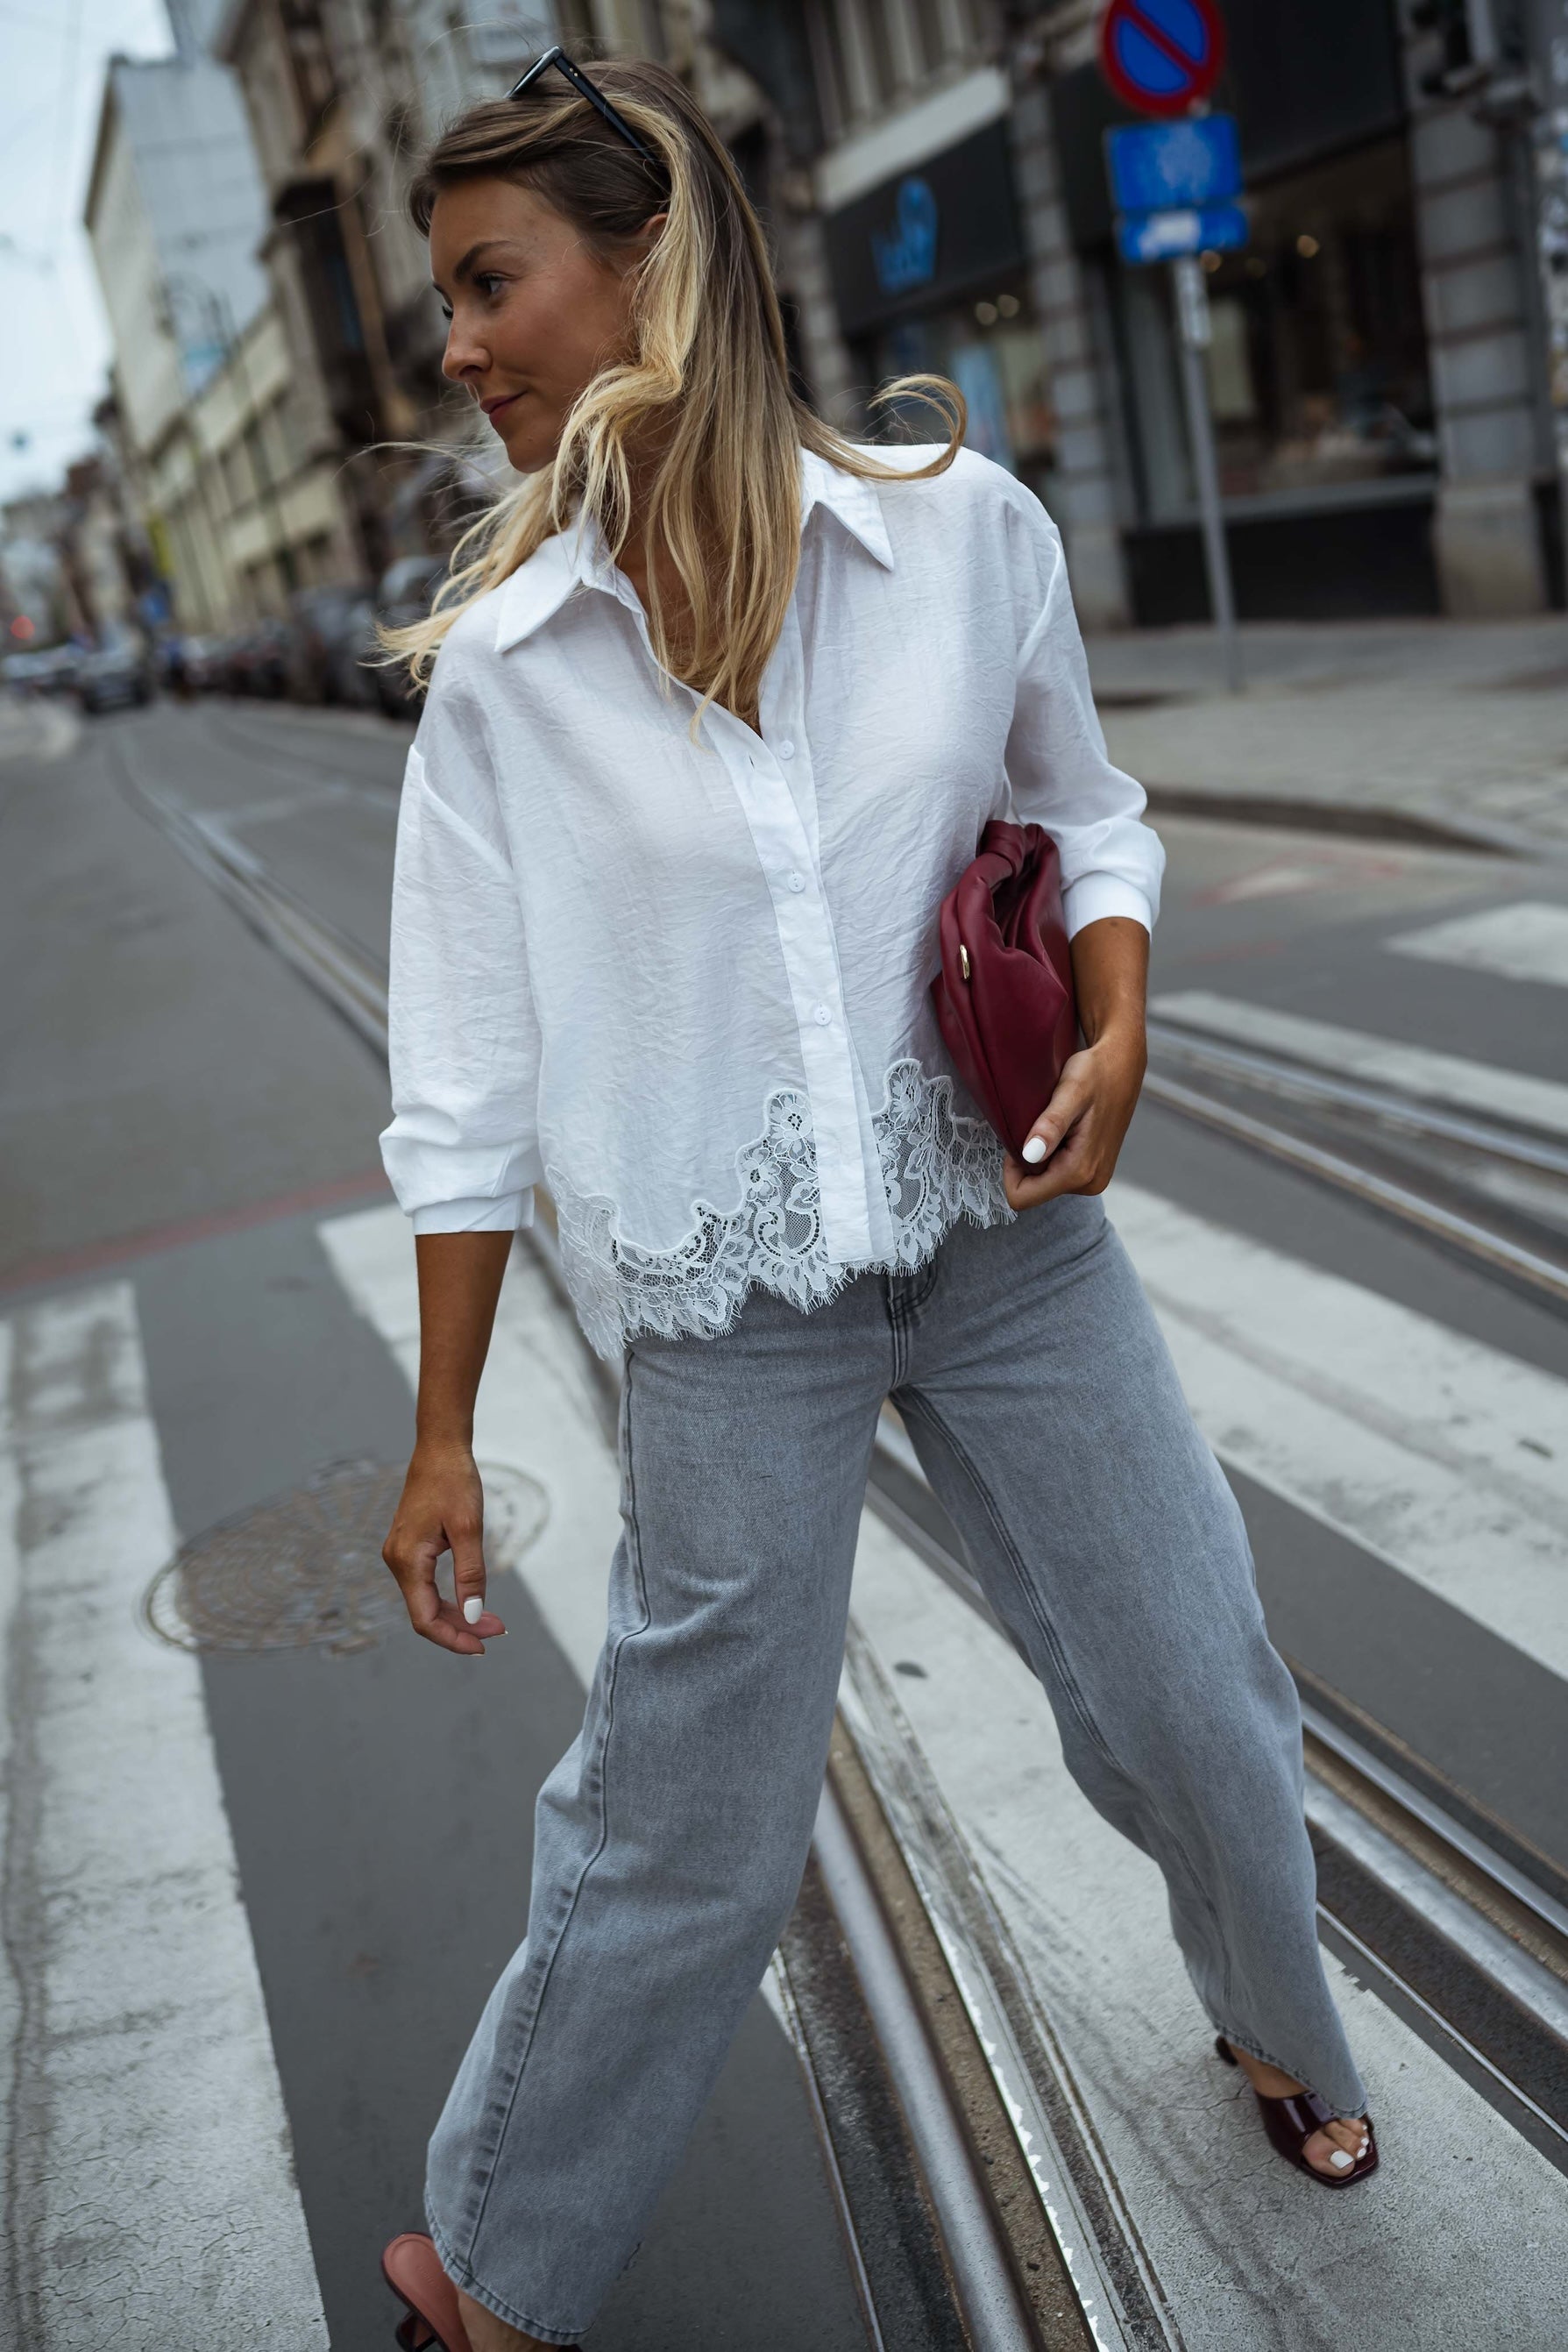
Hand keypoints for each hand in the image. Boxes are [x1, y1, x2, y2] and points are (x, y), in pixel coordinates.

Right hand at [382, 1438, 506, 1654]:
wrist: (440, 1449)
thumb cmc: (454, 1482)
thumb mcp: (468, 1529)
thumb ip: (471, 1575)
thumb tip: (475, 1615)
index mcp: (407, 1560)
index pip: (425, 1619)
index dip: (453, 1638)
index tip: (483, 1646)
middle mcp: (397, 1561)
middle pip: (425, 1614)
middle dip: (462, 1627)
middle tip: (499, 1630)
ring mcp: (401, 1555)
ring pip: (426, 1601)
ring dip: (458, 1614)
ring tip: (493, 1621)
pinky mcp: (410, 1549)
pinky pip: (426, 1585)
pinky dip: (449, 1598)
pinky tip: (473, 1602)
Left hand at [1003, 1022, 1146, 1210]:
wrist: (1123, 1065)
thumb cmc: (1097, 1073)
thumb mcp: (1070, 1092)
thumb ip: (1051, 1125)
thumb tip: (1030, 1154)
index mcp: (1080, 1171)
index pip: (1022, 1197)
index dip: (1011, 1170)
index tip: (1021, 1137)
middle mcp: (1090, 1183)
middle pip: (1034, 1191)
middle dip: (1027, 1162)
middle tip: (1040, 1125)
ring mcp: (1094, 1179)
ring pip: (1045, 1182)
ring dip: (1040, 1156)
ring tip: (1055, 1124)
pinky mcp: (1094, 1171)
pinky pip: (1058, 1173)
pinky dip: (1052, 1154)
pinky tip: (1065, 1129)